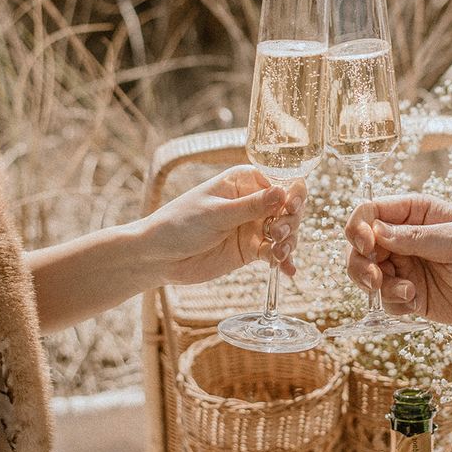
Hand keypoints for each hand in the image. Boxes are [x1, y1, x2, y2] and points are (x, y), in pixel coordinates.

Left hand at [141, 166, 305, 285]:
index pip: (281, 181)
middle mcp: (253, 201)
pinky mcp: (252, 250)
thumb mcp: (216, 214)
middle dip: (290, 220)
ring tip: (278, 253)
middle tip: (278, 233)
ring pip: (286, 231)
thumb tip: (283, 192)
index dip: (292, 194)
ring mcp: (254, 226)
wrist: (159, 257)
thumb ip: (250, 206)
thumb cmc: (180, 224)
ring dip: (289, 241)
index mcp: (244, 181)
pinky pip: (275, 253)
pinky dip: (284, 260)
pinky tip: (288, 270)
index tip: (291, 208)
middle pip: (289, 207)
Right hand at [345, 193, 451, 324]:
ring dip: (377, 286)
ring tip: (407, 292)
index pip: (371, 212)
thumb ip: (416, 238)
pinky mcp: (409, 293)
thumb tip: (376, 231)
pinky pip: (385, 300)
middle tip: (374, 280)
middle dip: (359, 263)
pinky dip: (394, 303)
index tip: (365, 245)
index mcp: (415, 213)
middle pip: (359, 245)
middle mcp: (403, 238)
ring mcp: (405, 266)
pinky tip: (416, 304)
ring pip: (366, 274)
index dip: (359, 227)